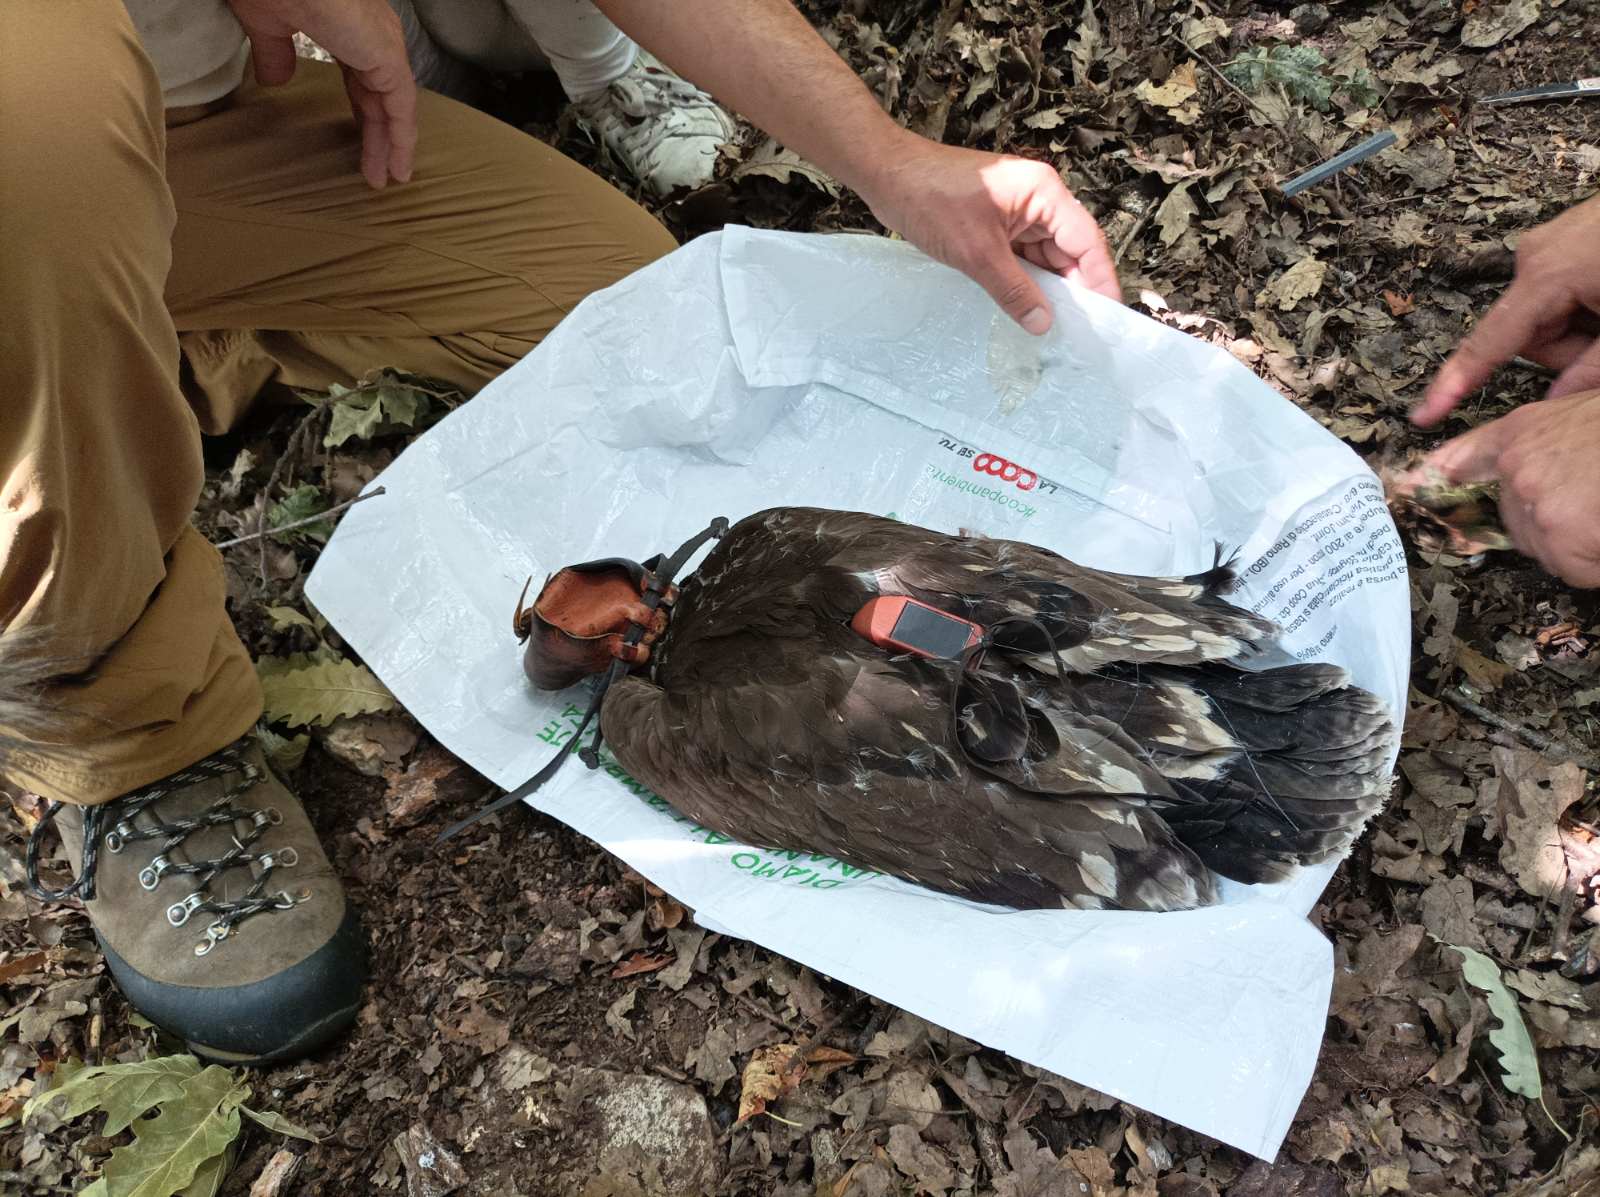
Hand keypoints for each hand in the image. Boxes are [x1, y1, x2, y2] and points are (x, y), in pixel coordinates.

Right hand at [226, 0, 415, 187]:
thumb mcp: (269, 24)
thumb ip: (276, 54)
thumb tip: (275, 80)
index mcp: (349, 25)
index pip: (362, 78)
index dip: (361, 112)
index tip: (356, 140)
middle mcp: (374, 34)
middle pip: (380, 97)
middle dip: (379, 136)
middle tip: (376, 171)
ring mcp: (384, 45)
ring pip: (394, 107)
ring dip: (391, 146)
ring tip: (389, 179)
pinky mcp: (387, 57)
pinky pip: (401, 107)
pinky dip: (402, 139)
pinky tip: (398, 166)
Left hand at [859, 137, 1120, 333]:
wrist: (887, 174)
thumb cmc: (930, 200)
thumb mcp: (976, 253)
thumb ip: (1013, 290)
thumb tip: (1042, 324)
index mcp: (1044, 193)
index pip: (1087, 242)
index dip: (1099, 282)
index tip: (1107, 319)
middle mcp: (1038, 199)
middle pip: (1069, 251)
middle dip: (1073, 291)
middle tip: (1077, 335)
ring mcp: (1017, 211)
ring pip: (1044, 257)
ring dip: (1046, 290)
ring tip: (1052, 331)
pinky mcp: (997, 223)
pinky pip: (1020, 256)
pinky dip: (1023, 281)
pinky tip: (1024, 310)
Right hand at [1414, 195, 1599, 426]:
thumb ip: (1591, 370)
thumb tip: (1555, 405)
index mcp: (1548, 275)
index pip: (1491, 343)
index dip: (1458, 383)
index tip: (1424, 415)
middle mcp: (1535, 256)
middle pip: (1531, 335)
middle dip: (1571, 351)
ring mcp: (1551, 243)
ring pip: (1549, 317)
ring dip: (1584, 330)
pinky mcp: (1569, 240)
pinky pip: (1562, 294)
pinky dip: (1588, 309)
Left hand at [1424, 387, 1599, 585]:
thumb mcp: (1580, 413)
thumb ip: (1546, 444)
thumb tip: (1533, 479)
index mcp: (1523, 432)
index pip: (1461, 459)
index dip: (1431, 476)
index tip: (1403, 488)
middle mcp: (1519, 468)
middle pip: (1516, 522)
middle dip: (1554, 526)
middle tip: (1593, 509)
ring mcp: (1539, 503)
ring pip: (1548, 550)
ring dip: (1582, 548)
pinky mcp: (1565, 535)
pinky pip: (1576, 571)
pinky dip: (1599, 565)